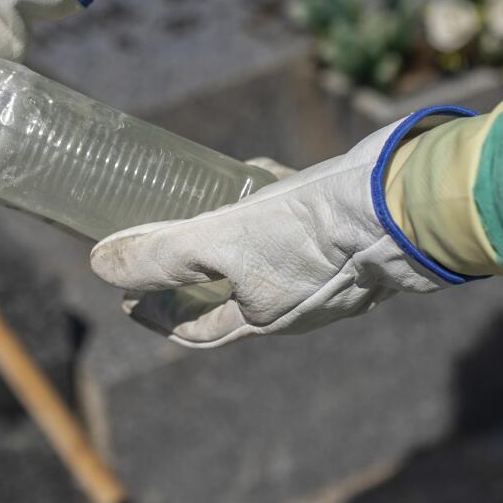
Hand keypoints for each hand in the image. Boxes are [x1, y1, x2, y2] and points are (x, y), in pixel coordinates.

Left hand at [89, 118, 474, 347]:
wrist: (402, 203)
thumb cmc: (310, 232)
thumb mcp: (219, 243)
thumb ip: (160, 255)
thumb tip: (101, 265)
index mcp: (267, 316)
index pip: (199, 330)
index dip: (159, 316)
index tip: (128, 302)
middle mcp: (299, 301)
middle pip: (231, 294)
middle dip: (196, 271)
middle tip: (165, 247)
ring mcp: (330, 267)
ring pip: (268, 253)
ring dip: (236, 231)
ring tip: (210, 205)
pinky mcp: (352, 228)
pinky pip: (301, 217)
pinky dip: (274, 197)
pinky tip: (260, 172)